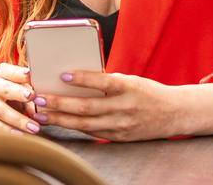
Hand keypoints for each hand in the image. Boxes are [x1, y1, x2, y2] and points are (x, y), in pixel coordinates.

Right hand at [0, 63, 39, 133]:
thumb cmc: (3, 92)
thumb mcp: (14, 86)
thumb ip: (27, 94)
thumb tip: (39, 110)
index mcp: (2, 73)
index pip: (12, 72)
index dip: (22, 75)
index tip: (31, 77)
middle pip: (5, 89)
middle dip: (18, 92)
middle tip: (31, 97)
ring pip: (1, 110)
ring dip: (19, 120)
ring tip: (34, 127)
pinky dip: (8, 130)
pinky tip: (20, 134)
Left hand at [32, 72, 188, 141]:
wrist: (175, 113)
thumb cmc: (147, 92)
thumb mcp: (130, 80)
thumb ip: (107, 82)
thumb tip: (74, 79)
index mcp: (128, 87)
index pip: (102, 82)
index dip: (82, 79)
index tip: (63, 74)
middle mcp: (124, 108)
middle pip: (87, 107)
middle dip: (59, 103)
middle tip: (38, 98)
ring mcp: (121, 125)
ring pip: (85, 124)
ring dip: (60, 119)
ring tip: (41, 115)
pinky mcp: (119, 137)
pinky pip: (92, 132)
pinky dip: (73, 128)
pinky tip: (59, 123)